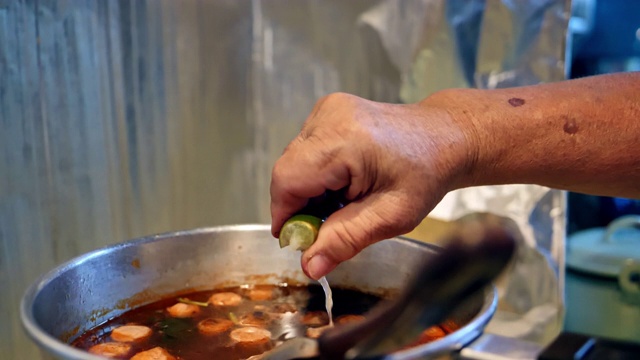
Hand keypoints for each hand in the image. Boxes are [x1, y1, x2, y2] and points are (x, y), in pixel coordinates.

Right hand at [270, 92, 475, 278]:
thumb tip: (309, 267)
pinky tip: (342, 181)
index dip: (285, 214)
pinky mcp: (327, 110)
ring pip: (293, 161)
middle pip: (287, 171)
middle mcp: (328, 117)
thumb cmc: (425, 175)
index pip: (288, 180)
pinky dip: (316, 173)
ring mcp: (326, 109)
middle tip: (326, 227)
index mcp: (344, 140)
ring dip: (308, 190)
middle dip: (299, 205)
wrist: (443, 137)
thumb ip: (346, 239)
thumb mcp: (391, 216)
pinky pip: (305, 150)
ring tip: (343, 201)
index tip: (298, 241)